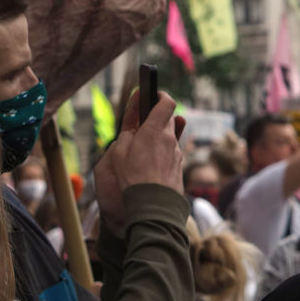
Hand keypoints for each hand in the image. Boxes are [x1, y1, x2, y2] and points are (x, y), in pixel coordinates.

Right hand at [94, 90, 183, 235]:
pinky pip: (171, 153)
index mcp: (155, 129)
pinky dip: (162, 153)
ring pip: (169, 137)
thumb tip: (134, 118)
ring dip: (158, 138)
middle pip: (167, 119)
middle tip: (140, 126)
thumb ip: (128, 129)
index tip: (152, 94)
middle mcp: (170, 138)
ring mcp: (177, 153)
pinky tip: (150, 165)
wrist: (153, 206)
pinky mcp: (179, 167)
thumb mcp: (120, 150)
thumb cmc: (132, 176)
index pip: (167, 102)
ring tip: (142, 150)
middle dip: (155, 118)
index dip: (160, 95)